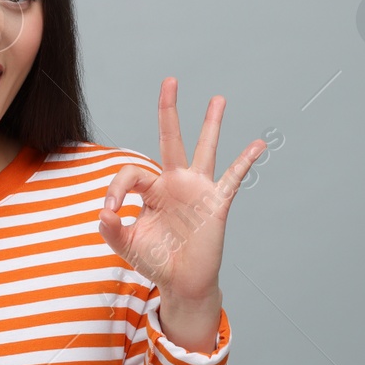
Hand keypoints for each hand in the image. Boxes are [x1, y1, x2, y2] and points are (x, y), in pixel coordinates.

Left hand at [97, 77, 265, 304]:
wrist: (182, 283)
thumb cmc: (155, 261)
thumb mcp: (125, 244)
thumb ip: (111, 228)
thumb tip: (105, 211)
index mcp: (151, 190)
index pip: (132, 172)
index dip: (117, 189)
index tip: (112, 212)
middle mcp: (175, 183)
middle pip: (171, 139)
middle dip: (168, 110)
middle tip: (170, 81)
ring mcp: (198, 190)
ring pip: (205, 149)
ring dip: (211, 124)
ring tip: (218, 99)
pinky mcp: (216, 203)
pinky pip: (233, 178)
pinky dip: (245, 161)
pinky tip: (258, 145)